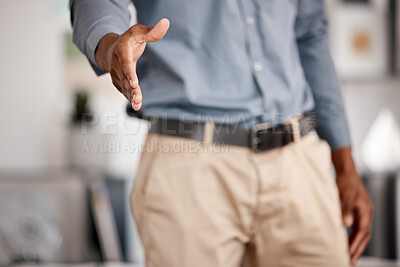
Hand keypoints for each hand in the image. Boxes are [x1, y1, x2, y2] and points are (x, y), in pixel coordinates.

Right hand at [95, 18, 169, 109]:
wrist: (110, 48)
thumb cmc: (129, 39)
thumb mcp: (139, 32)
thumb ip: (152, 31)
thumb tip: (166, 23)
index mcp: (121, 50)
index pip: (125, 63)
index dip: (129, 74)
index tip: (135, 83)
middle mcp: (115, 63)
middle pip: (124, 78)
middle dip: (131, 89)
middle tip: (138, 99)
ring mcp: (115, 73)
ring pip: (123, 86)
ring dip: (130, 96)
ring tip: (138, 104)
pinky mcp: (117, 81)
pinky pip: (123, 90)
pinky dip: (129, 97)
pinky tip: (136, 105)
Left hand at [332, 147, 372, 265]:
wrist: (346, 171)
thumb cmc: (345, 181)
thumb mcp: (345, 194)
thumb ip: (345, 209)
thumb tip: (346, 224)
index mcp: (365, 211)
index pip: (362, 233)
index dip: (355, 245)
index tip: (348, 255)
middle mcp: (366, 214)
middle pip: (364, 237)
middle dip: (357, 250)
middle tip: (349, 262)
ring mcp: (363, 213)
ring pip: (362, 234)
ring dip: (356, 245)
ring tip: (349, 257)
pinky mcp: (357, 212)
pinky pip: (358, 228)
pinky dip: (353, 238)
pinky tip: (346, 243)